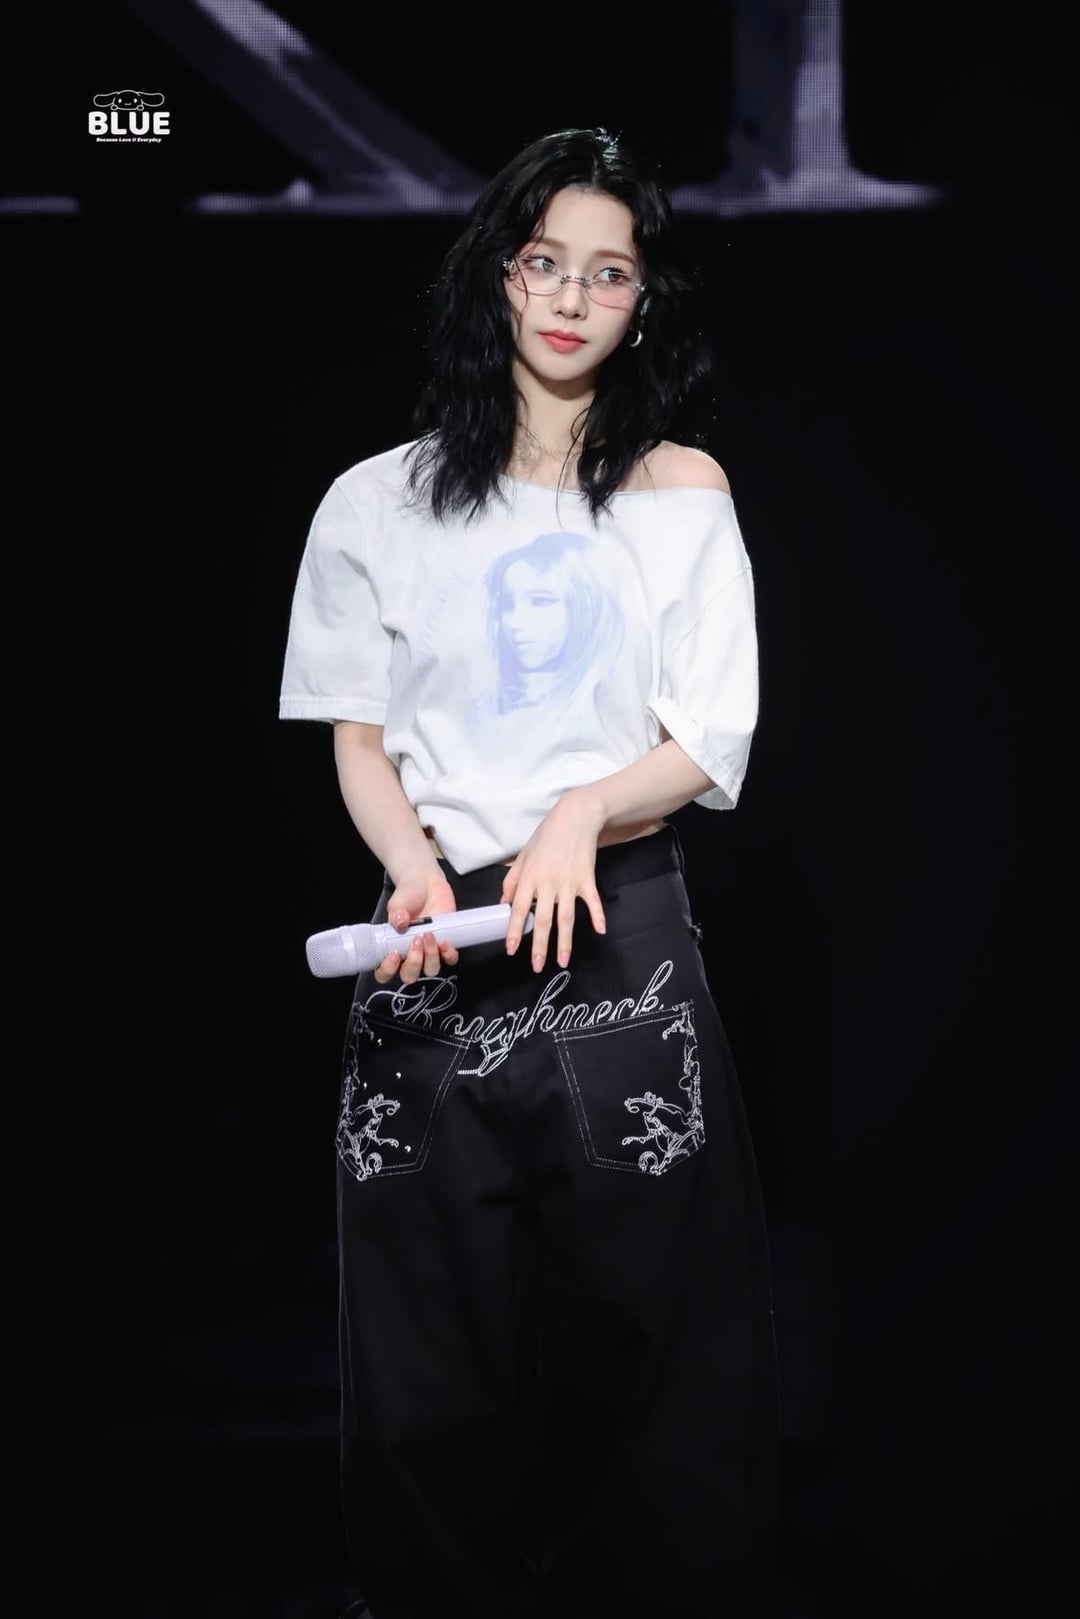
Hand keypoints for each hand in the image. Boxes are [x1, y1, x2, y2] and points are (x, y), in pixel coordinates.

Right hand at [374, 868, 459, 986]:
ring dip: (431, 957)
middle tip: (416, 940)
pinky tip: (445, 941)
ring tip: (430, 935)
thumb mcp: (397, 903)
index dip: (388, 970)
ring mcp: (429, 953)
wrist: (426, 884)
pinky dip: (448, 954)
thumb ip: (396, 913)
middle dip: (413, 963)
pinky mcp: (445, 947)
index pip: (385, 972)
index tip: (394, 954)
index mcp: (391, 949)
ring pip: (430, 970)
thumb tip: (400, 923)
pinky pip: (449, 960)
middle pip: (409, 976)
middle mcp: (409, 955)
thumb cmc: (407, 896)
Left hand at [501, 789, 605, 972]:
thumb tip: (503, 903)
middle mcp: (548, 883)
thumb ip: (512, 880)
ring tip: (563, 961)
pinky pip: (592, 901)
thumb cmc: (546, 836)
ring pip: (566, 917)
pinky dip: (597, 915)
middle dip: (540, 945)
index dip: (514, 930)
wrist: (575, 817)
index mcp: (529, 877)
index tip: (511, 949)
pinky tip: (600, 930)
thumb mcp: (523, 855)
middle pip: (543, 919)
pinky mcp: (587, 878)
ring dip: (565, 941)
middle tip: (537, 966)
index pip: (518, 909)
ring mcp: (569, 882)